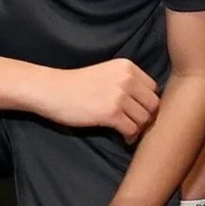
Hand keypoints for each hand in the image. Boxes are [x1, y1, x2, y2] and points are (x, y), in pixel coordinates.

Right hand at [38, 58, 160, 140]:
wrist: (51, 90)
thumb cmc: (77, 84)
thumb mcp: (107, 73)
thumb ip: (127, 81)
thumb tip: (147, 102)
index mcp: (128, 67)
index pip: (153, 88)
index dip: (147, 102)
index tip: (139, 111)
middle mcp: (127, 79)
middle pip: (153, 103)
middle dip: (147, 116)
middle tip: (136, 124)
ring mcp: (119, 96)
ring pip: (144, 118)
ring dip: (138, 128)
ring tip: (129, 132)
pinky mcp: (110, 113)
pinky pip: (132, 129)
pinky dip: (130, 137)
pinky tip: (123, 138)